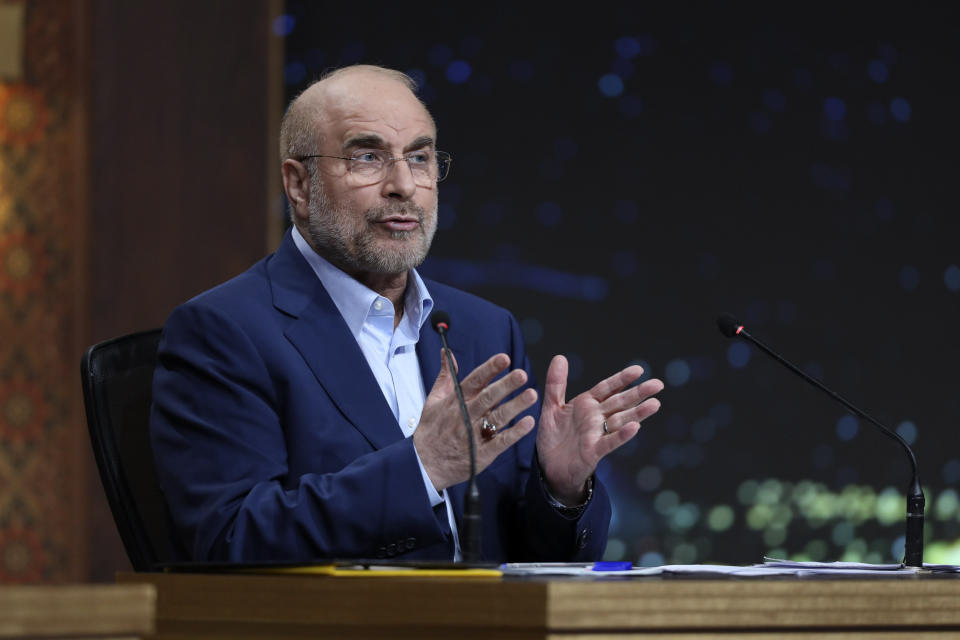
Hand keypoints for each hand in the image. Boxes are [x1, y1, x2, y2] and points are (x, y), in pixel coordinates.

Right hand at [413, 352, 536, 491]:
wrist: (426, 464)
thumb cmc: (431, 429)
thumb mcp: (433, 400)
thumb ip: (445, 376)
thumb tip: (447, 352)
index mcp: (455, 402)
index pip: (474, 381)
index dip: (489, 369)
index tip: (504, 358)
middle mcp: (465, 416)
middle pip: (488, 398)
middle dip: (506, 385)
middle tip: (522, 374)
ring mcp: (474, 436)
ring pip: (498, 418)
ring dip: (515, 406)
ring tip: (531, 395)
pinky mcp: (482, 453)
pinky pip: (501, 442)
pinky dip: (515, 433)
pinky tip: (528, 422)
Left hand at [537, 355, 663, 503]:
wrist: (549, 468)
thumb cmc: (553, 437)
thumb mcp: (551, 407)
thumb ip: (556, 384)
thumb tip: (560, 356)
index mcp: (587, 404)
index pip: (608, 388)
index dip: (622, 379)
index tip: (639, 370)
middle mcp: (596, 418)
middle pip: (620, 402)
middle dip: (638, 393)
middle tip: (659, 384)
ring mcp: (597, 434)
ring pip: (621, 420)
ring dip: (638, 413)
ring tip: (655, 404)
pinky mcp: (594, 451)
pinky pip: (610, 442)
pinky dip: (622, 435)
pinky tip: (635, 428)